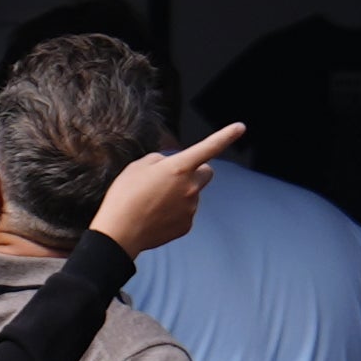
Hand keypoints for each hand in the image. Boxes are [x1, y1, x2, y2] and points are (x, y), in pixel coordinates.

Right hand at [89, 122, 243, 257]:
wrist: (120, 232)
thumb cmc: (125, 196)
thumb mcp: (137, 167)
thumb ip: (159, 160)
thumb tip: (169, 165)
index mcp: (178, 168)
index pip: (209, 147)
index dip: (226, 136)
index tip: (240, 127)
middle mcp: (190, 187)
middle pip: (206, 172)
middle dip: (195, 171)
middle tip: (173, 177)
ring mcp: (191, 208)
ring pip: (193, 194)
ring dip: (180, 193)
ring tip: (153, 201)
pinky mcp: (187, 225)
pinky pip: (186, 212)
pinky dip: (175, 212)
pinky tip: (156, 215)